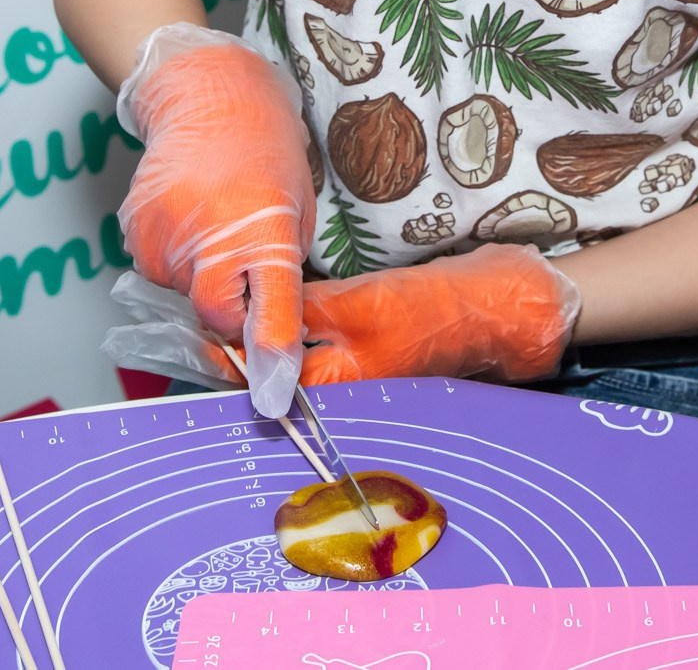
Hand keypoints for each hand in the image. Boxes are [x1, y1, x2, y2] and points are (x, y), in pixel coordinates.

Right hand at [114, 22, 315, 416]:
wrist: (207, 95)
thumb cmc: (265, 149)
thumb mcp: (295, 210)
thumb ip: (281, 271)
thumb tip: (271, 332)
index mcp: (263, 229)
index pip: (268, 311)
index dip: (271, 355)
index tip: (273, 393)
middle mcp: (209, 236)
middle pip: (215, 316)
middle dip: (232, 311)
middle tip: (244, 271)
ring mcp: (164, 234)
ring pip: (183, 296)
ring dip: (201, 279)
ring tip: (216, 224)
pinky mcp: (134, 231)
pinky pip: (157, 273)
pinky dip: (176, 261)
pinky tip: (191, 220)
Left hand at [204, 244, 581, 386]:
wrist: (496, 308)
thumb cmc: (429, 309)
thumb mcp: (354, 302)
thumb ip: (296, 312)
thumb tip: (241, 313)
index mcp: (332, 393)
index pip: (257, 382)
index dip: (225, 349)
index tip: (202, 319)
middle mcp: (338, 398)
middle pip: (271, 376)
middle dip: (245, 342)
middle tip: (220, 302)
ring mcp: (352, 381)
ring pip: (294, 360)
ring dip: (273, 335)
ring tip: (251, 298)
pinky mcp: (366, 360)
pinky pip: (319, 351)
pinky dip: (302, 332)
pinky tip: (294, 305)